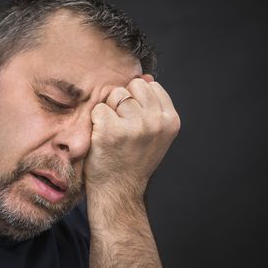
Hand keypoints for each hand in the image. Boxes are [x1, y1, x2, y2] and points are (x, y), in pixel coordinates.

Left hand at [84, 75, 179, 222]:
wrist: (118, 190)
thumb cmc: (132, 160)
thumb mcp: (155, 134)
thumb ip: (153, 106)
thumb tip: (146, 76)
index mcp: (170, 120)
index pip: (151, 86)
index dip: (138, 101)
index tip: (135, 123)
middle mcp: (156, 122)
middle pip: (133, 86)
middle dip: (124, 101)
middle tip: (122, 127)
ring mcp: (134, 126)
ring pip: (115, 94)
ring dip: (110, 111)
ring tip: (113, 133)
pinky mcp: (111, 130)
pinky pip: (99, 108)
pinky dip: (96, 120)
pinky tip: (101, 138)